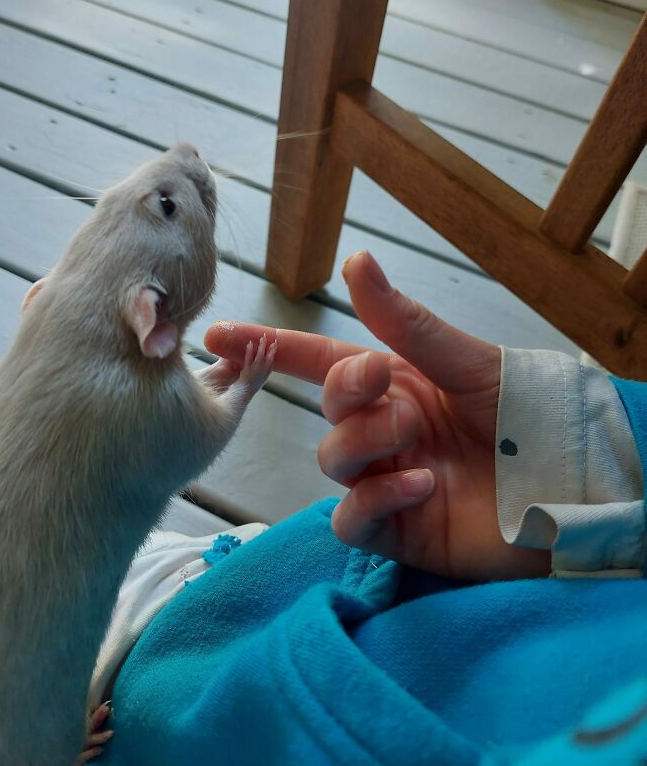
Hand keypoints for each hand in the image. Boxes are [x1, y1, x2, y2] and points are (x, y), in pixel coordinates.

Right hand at [205, 251, 548, 580]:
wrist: (571, 484)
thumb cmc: (526, 413)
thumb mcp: (465, 360)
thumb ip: (403, 321)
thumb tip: (354, 259)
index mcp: (397, 384)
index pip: (319, 362)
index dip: (269, 348)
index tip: (218, 335)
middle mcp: (385, 430)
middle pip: (327, 412)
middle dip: (347, 394)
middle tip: (384, 381)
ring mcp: (388, 481)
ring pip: (333, 462)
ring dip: (366, 444)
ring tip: (415, 441)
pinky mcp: (398, 532)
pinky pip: (353, 518)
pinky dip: (377, 499)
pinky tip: (422, 486)